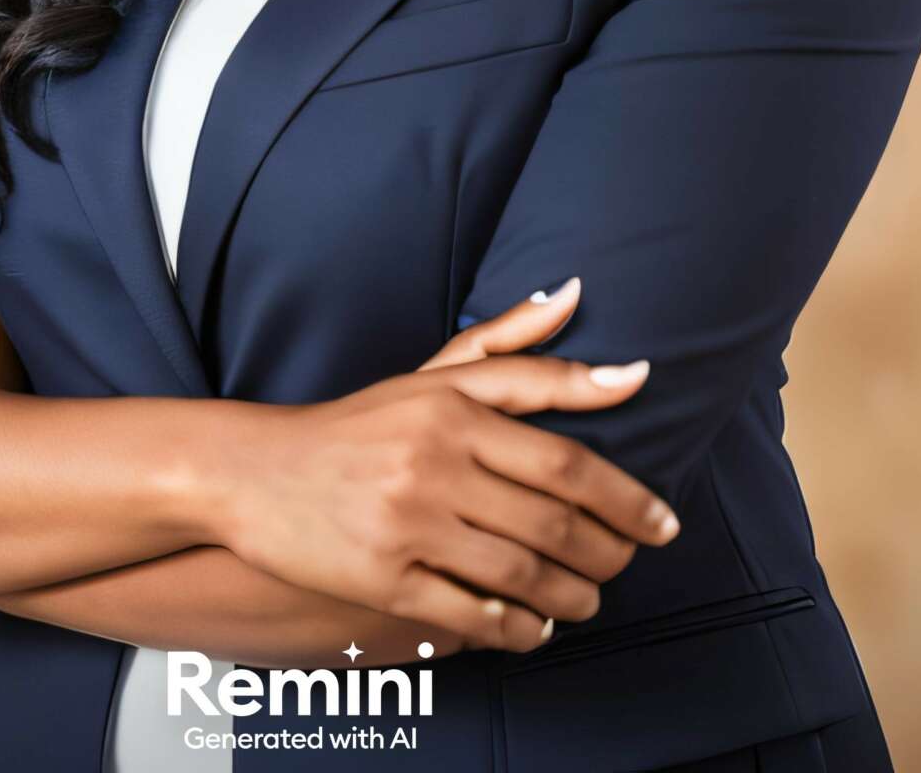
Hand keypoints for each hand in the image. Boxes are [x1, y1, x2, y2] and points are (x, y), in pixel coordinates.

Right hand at [215, 280, 678, 654]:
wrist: (255, 471)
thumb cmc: (357, 424)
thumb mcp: (431, 374)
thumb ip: (512, 342)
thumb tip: (581, 292)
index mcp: (450, 409)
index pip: (564, 459)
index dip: (627, 496)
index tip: (665, 521)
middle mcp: (432, 463)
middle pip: (552, 522)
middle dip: (609, 552)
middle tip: (628, 563)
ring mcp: (407, 523)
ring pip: (520, 573)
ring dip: (572, 596)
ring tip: (589, 598)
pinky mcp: (382, 579)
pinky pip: (472, 614)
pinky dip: (518, 628)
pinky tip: (534, 626)